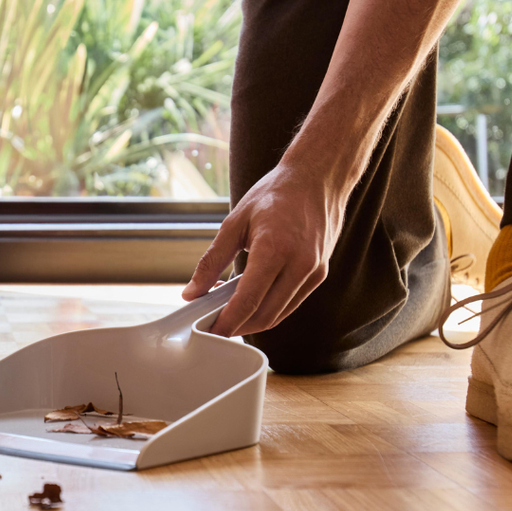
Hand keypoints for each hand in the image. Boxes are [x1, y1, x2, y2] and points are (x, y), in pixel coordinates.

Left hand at [183, 163, 345, 336]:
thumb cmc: (275, 195)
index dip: (227, 323)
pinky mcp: (320, 274)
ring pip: (279, 314)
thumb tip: (191, 292)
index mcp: (274, 249)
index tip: (209, 333)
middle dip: (237, 326)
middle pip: (264, 315)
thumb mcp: (235, 222)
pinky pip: (291, 303)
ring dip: (252, 320)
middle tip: (214, 325)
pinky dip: (269, 308)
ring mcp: (314, 271)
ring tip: (228, 310)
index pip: (247, 301)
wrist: (318, 177)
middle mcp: (299, 265)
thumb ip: (211, 260)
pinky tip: (251, 298)